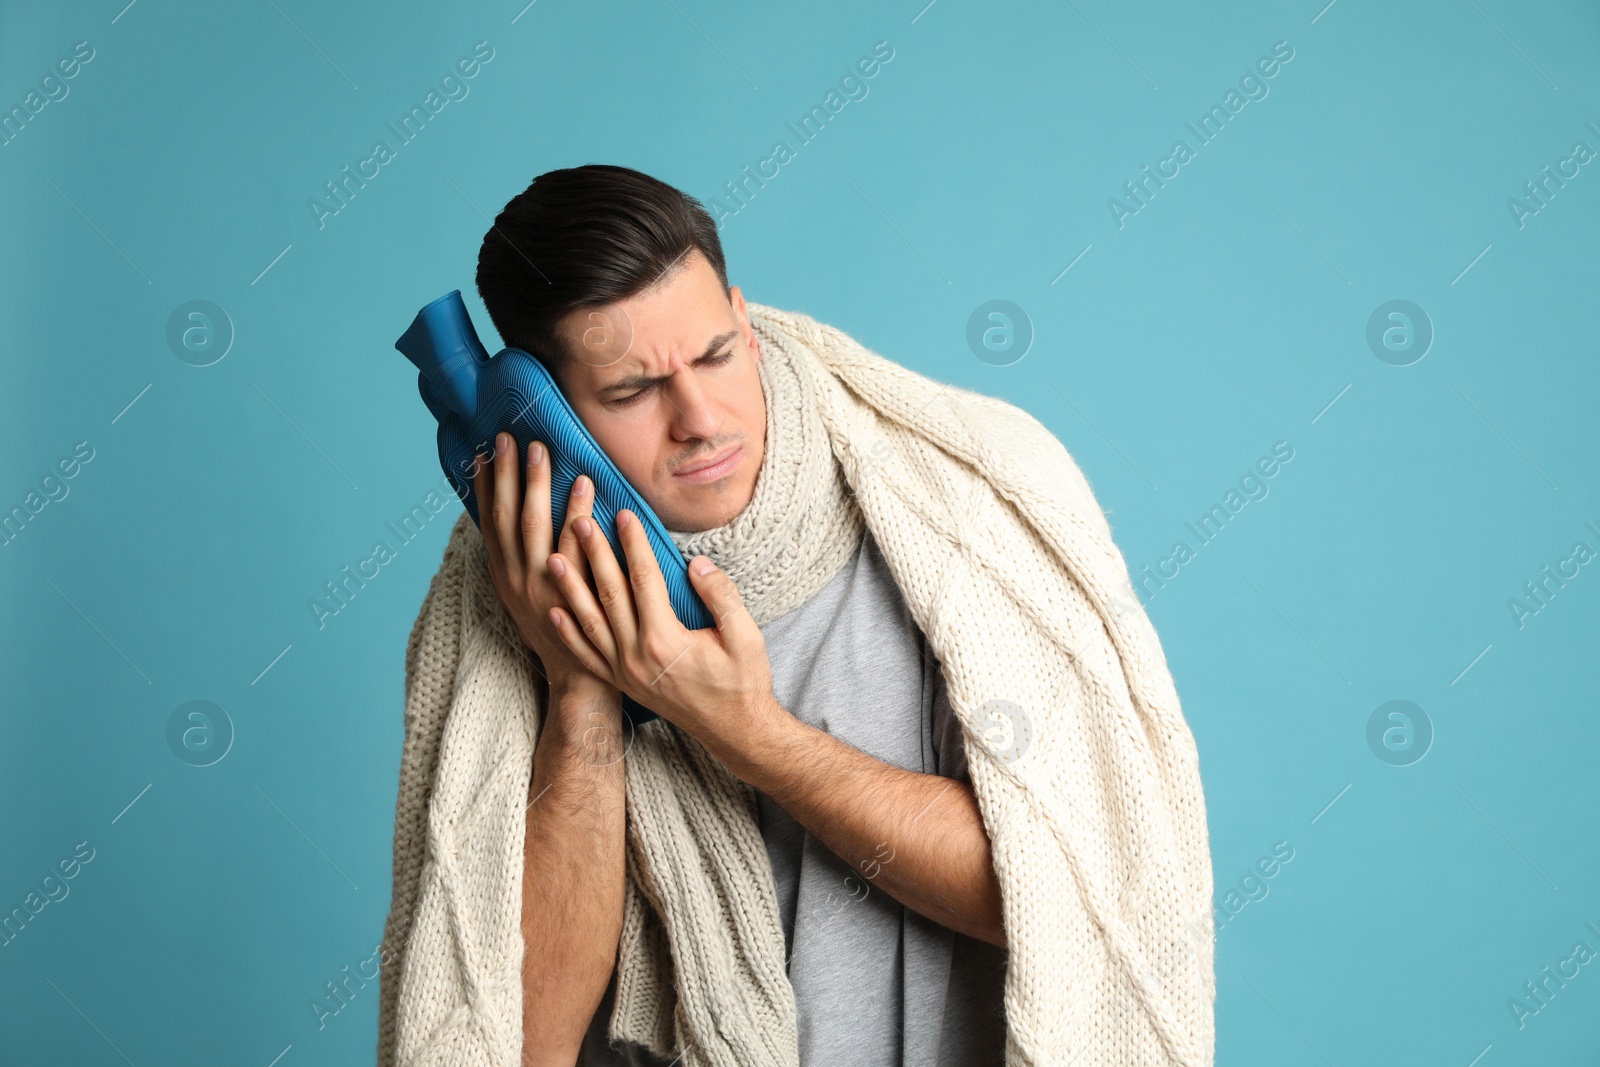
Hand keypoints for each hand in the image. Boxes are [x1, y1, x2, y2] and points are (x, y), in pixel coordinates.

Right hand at [474, 431, 616, 703]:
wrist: (577, 677)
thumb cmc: (558, 631)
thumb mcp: (526, 599)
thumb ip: (520, 564)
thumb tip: (516, 525)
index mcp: (504, 577)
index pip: (488, 523)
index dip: (483, 488)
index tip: (482, 454)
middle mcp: (517, 578)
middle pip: (506, 516)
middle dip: (506, 474)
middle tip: (510, 438)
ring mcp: (542, 584)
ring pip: (533, 525)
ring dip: (535, 484)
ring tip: (540, 450)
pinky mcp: (571, 590)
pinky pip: (573, 543)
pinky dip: (576, 511)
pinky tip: (584, 485)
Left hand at [544, 505, 776, 745]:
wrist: (734, 730)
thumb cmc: (743, 683)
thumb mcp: (745, 637)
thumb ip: (722, 596)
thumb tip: (697, 564)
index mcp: (665, 640)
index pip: (644, 579)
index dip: (633, 543)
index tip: (623, 514)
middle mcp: (637, 656)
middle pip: (609, 594)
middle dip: (594, 553)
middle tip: (579, 520)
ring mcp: (625, 672)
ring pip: (589, 621)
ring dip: (570, 588)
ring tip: (554, 557)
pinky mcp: (622, 683)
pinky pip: (587, 655)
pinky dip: (568, 633)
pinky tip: (555, 611)